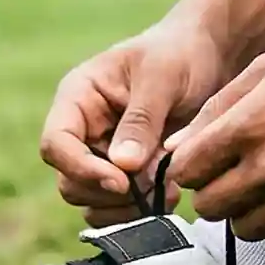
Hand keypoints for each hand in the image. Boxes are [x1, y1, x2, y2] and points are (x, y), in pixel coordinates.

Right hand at [40, 16, 234, 226]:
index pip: (56, 144)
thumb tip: (122, 166)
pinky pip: (117, 208)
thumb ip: (142, 119)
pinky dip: (141, 210)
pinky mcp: (126, 174)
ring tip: (167, 190)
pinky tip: (171, 194)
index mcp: (78, 98)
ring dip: (127, 207)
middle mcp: (83, 130)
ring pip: (92, 201)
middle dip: (110, 192)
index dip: (81, 169)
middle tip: (154, 185)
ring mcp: (103, 155)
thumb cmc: (180, 54)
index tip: (122, 182)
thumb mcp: (162, 77)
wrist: (209, 57)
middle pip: (70, 181)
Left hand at [167, 38, 264, 247]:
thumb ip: (216, 110)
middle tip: (237, 173)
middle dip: (215, 191)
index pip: (188, 172)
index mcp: (250, 127)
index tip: (207, 160)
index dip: (192, 166)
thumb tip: (174, 148)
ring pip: (246, 229)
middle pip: (210, 207)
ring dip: (250, 210)